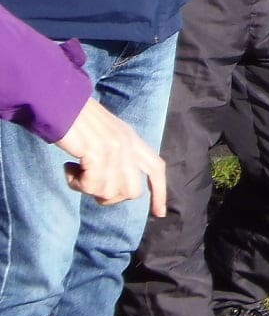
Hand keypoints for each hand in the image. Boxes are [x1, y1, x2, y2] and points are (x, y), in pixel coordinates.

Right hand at [55, 98, 166, 214]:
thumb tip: (111, 187)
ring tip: (76, 170)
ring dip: (87, 188)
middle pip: (131, 190)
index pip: (156, 167)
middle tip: (89, 183)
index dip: (160, 192)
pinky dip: (75, 182)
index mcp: (132, 139)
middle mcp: (128, 144)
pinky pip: (91, 185)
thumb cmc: (75, 121)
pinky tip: (68, 167)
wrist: (60, 102)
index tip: (160, 213)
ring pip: (109, 191)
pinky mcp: (98, 153)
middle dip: (110, 197)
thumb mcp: (104, 136)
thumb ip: (114, 155)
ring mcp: (115, 149)